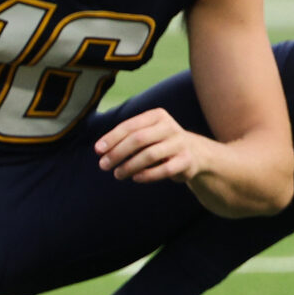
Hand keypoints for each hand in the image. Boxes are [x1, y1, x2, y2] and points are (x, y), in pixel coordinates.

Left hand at [95, 107, 218, 187]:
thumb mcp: (146, 134)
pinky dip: (147, 175)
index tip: (98, 150)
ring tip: (117, 174)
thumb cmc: (160, 143)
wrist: (195, 153)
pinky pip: (164, 170)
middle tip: (103, 165)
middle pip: (138, 139)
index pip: (130, 126)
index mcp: (157, 116)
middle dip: (118, 153)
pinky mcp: (186, 161)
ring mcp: (179, 143)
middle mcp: (169, 126)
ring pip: (149, 155)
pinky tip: (136, 178)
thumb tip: (100, 150)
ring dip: (129, 166)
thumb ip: (125, 139)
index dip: (112, 138)